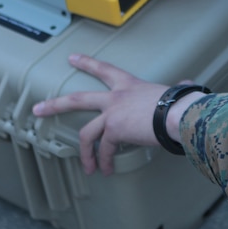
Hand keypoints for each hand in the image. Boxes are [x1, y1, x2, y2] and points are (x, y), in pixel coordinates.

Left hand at [31, 54, 169, 175]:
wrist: (178, 114)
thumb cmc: (181, 104)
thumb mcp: (174, 91)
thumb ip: (177, 88)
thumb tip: (188, 87)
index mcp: (130, 85)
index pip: (105, 70)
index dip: (87, 63)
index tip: (73, 58)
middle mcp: (116, 97)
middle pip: (78, 99)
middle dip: (55, 105)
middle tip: (38, 109)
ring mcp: (112, 113)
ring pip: (85, 133)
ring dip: (84, 152)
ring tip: (87, 166)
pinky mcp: (114, 130)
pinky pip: (104, 150)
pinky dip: (104, 161)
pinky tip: (106, 170)